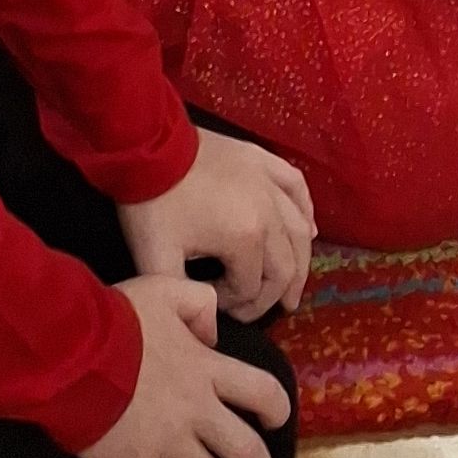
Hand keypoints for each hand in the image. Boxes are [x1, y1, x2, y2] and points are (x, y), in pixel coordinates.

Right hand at [81, 272, 290, 457]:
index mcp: (207, 369)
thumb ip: (199, 304)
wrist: (72, 352)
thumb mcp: (167, 289)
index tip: (276, 423)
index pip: (261, 391)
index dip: (275, 409)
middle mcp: (197, 411)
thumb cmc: (116, 318)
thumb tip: (214, 333)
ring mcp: (168, 444)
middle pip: (245, 452)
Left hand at [119, 125, 315, 323]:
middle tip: (252, 310)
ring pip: (300, 230)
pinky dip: (307, 211)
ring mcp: (269, 181)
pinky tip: (310, 229)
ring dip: (300, 264)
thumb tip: (206, 309)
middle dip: (270, 296)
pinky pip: (297, 187)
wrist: (147, 146)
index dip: (235, 305)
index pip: (252, 287)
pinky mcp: (263, 160)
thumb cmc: (152, 204)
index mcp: (246, 237)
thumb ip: (184, 295)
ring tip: (292, 290)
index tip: (212, 302)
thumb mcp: (156, 260)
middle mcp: (269, 210)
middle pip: (285, 266)